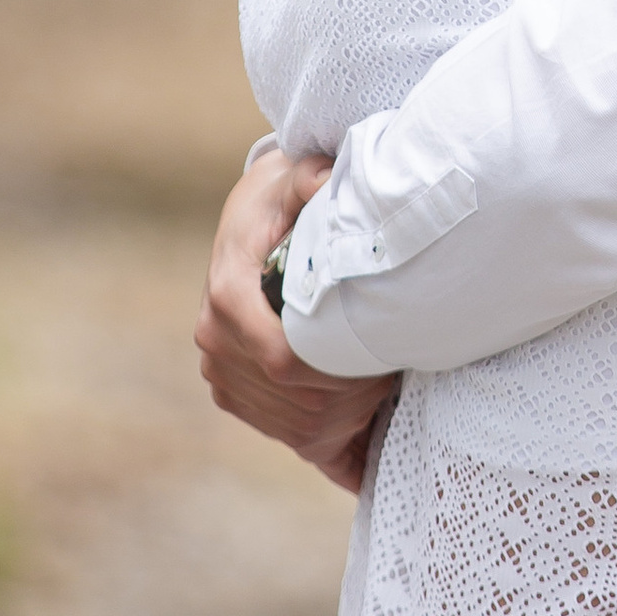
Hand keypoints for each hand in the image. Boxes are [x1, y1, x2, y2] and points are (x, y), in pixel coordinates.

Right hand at [196, 141, 397, 496]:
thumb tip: (320, 178)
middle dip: (356, 396)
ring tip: (387, 387)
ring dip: (350, 419)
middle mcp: (218, 342)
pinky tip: (368, 426)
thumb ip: (309, 179)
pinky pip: (289, 436)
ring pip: (297, 428)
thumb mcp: (295, 179)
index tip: (383, 360)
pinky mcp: (234, 393)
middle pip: (298, 401)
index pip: (283, 360)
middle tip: (398, 373)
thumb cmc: (281, 201)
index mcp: (229, 296)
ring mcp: (223, 374)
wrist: (253, 217)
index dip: (339, 371)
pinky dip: (334, 437)